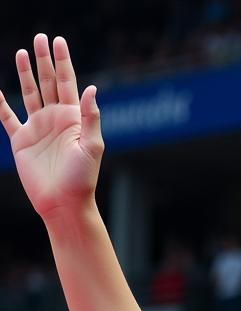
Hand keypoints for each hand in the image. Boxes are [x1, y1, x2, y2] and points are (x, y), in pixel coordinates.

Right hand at [0, 35, 103, 220]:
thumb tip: (92, 88)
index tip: (59, 41)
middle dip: (44, 60)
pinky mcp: (21, 139)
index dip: (63, 62)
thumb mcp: (92, 146)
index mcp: (74, 119)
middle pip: (48, 82)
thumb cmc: (82, 179)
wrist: (64, 203)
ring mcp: (38, 128)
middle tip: (40, 37)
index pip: (68, 83)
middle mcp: (56, 119)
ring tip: (22, 52)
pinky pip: (6, 115)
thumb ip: (90, 117)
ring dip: (25, 73)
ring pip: (30, 93)